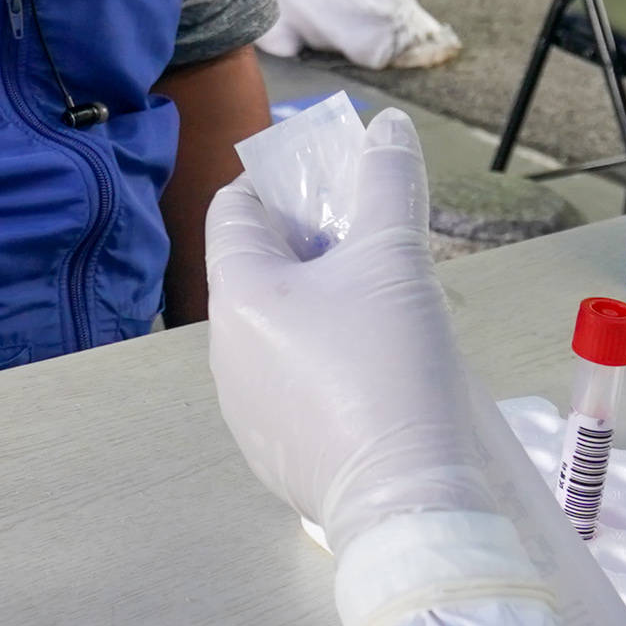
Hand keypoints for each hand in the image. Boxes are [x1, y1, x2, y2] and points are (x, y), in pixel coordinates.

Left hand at [205, 133, 496, 550]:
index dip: (277, 183)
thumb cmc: (389, 367)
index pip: (233, 209)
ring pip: (274, 329)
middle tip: (373, 244)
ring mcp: (242, 407)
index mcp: (237, 294)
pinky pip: (287, 383)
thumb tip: (388, 127)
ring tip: (381, 308)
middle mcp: (223, 349)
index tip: (330, 183)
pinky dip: (320, 362)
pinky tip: (373, 373)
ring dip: (318, 305)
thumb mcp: (397, 261)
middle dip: (311, 246)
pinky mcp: (269, 451)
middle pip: (257, 269)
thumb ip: (389, 184)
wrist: (402, 498)